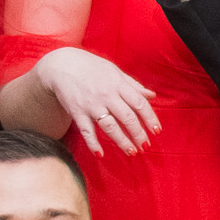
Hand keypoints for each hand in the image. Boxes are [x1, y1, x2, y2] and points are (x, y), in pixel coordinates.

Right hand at [31, 48, 161, 155]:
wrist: (62, 65)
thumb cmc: (92, 68)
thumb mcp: (114, 71)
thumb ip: (133, 85)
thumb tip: (152, 95)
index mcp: (119, 84)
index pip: (139, 104)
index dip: (150, 118)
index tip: (157, 131)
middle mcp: (107, 95)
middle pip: (127, 117)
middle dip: (138, 134)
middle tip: (146, 146)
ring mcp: (92, 105)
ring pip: (110, 127)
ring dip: (122, 141)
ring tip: (132, 152)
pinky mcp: (77, 112)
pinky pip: (86, 131)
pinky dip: (93, 143)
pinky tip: (100, 154)